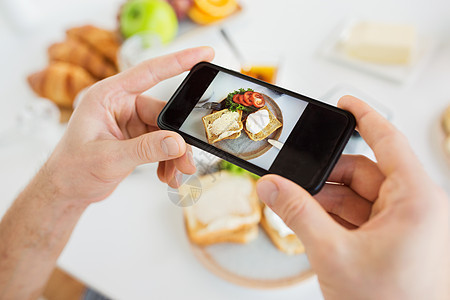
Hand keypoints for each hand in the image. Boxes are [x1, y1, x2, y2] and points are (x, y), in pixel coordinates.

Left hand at [45, 46, 213, 203]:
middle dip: (179, 138)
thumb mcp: (109, 158)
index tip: (205, 54)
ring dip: (175, 154)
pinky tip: (167, 175)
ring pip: (167, 132)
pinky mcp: (138, 137)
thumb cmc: (72, 168)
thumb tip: (177, 143)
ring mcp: (131, 121)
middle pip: (165, 112)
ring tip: (177, 174)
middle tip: (188, 158)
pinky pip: (163, 144)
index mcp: (108, 96)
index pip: (149, 71)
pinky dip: (169, 160)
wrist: (67, 189)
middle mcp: (122, 105)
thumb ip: (145, 149)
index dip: (179, 60)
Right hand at [256, 96, 449, 298]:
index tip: (344, 102)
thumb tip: (271, 186)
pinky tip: (313, 223)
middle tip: (294, 180)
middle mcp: (415, 207)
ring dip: (326, 199)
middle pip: (363, 171)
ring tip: (299, 209)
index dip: (364, 116)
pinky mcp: (392, 239)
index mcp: (416, 200)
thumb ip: (297, 214)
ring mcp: (403, 224)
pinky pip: (359, 214)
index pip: (388, 140)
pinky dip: (334, 216)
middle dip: (326, 176)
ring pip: (358, 194)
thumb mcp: (333, 254)